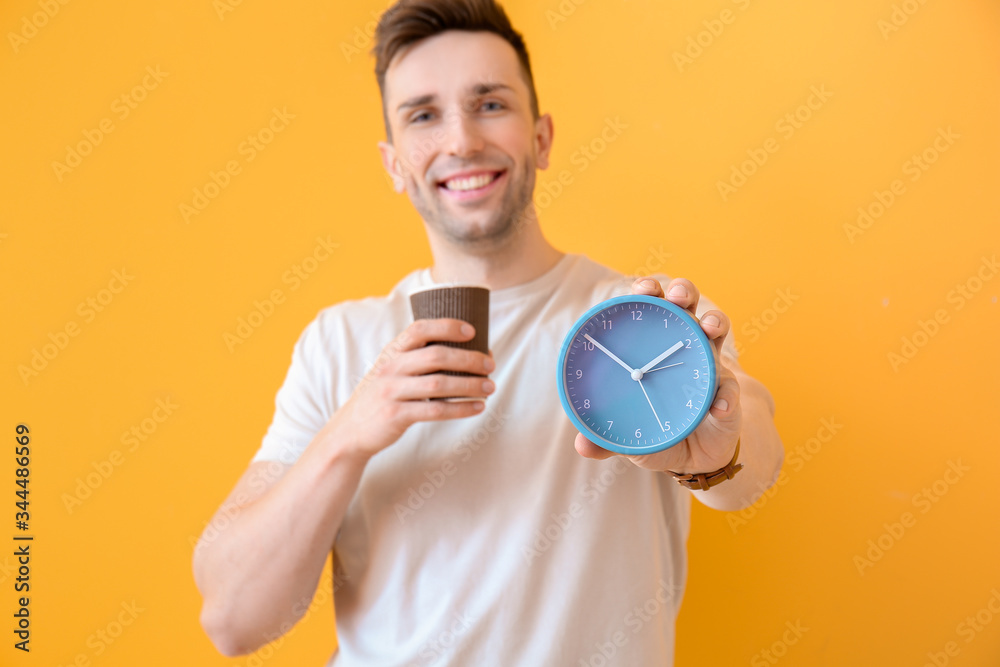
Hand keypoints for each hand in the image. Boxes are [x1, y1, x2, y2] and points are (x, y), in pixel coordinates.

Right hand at [318, 319, 494, 460]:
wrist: (351, 430)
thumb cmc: (383, 396)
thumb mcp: (391, 370)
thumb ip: (416, 359)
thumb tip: (467, 354)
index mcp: (391, 352)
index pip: (420, 329)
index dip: (447, 326)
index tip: (472, 331)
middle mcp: (390, 368)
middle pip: (436, 356)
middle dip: (469, 359)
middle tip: (490, 364)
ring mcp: (391, 392)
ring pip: (440, 384)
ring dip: (470, 385)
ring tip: (490, 387)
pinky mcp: (396, 415)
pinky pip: (436, 410)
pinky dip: (461, 408)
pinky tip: (477, 407)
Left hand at [574, 277, 741, 478]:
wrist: (691, 456)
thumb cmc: (655, 428)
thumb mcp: (626, 434)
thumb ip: (604, 438)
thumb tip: (582, 447)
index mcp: (653, 344)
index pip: (650, 308)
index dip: (648, 291)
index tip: (643, 289)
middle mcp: (684, 343)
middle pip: (685, 304)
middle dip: (682, 291)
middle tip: (675, 297)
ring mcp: (710, 363)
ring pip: (716, 329)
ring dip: (714, 322)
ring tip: (708, 329)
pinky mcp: (728, 391)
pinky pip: (730, 389)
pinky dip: (726, 396)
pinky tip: (719, 406)